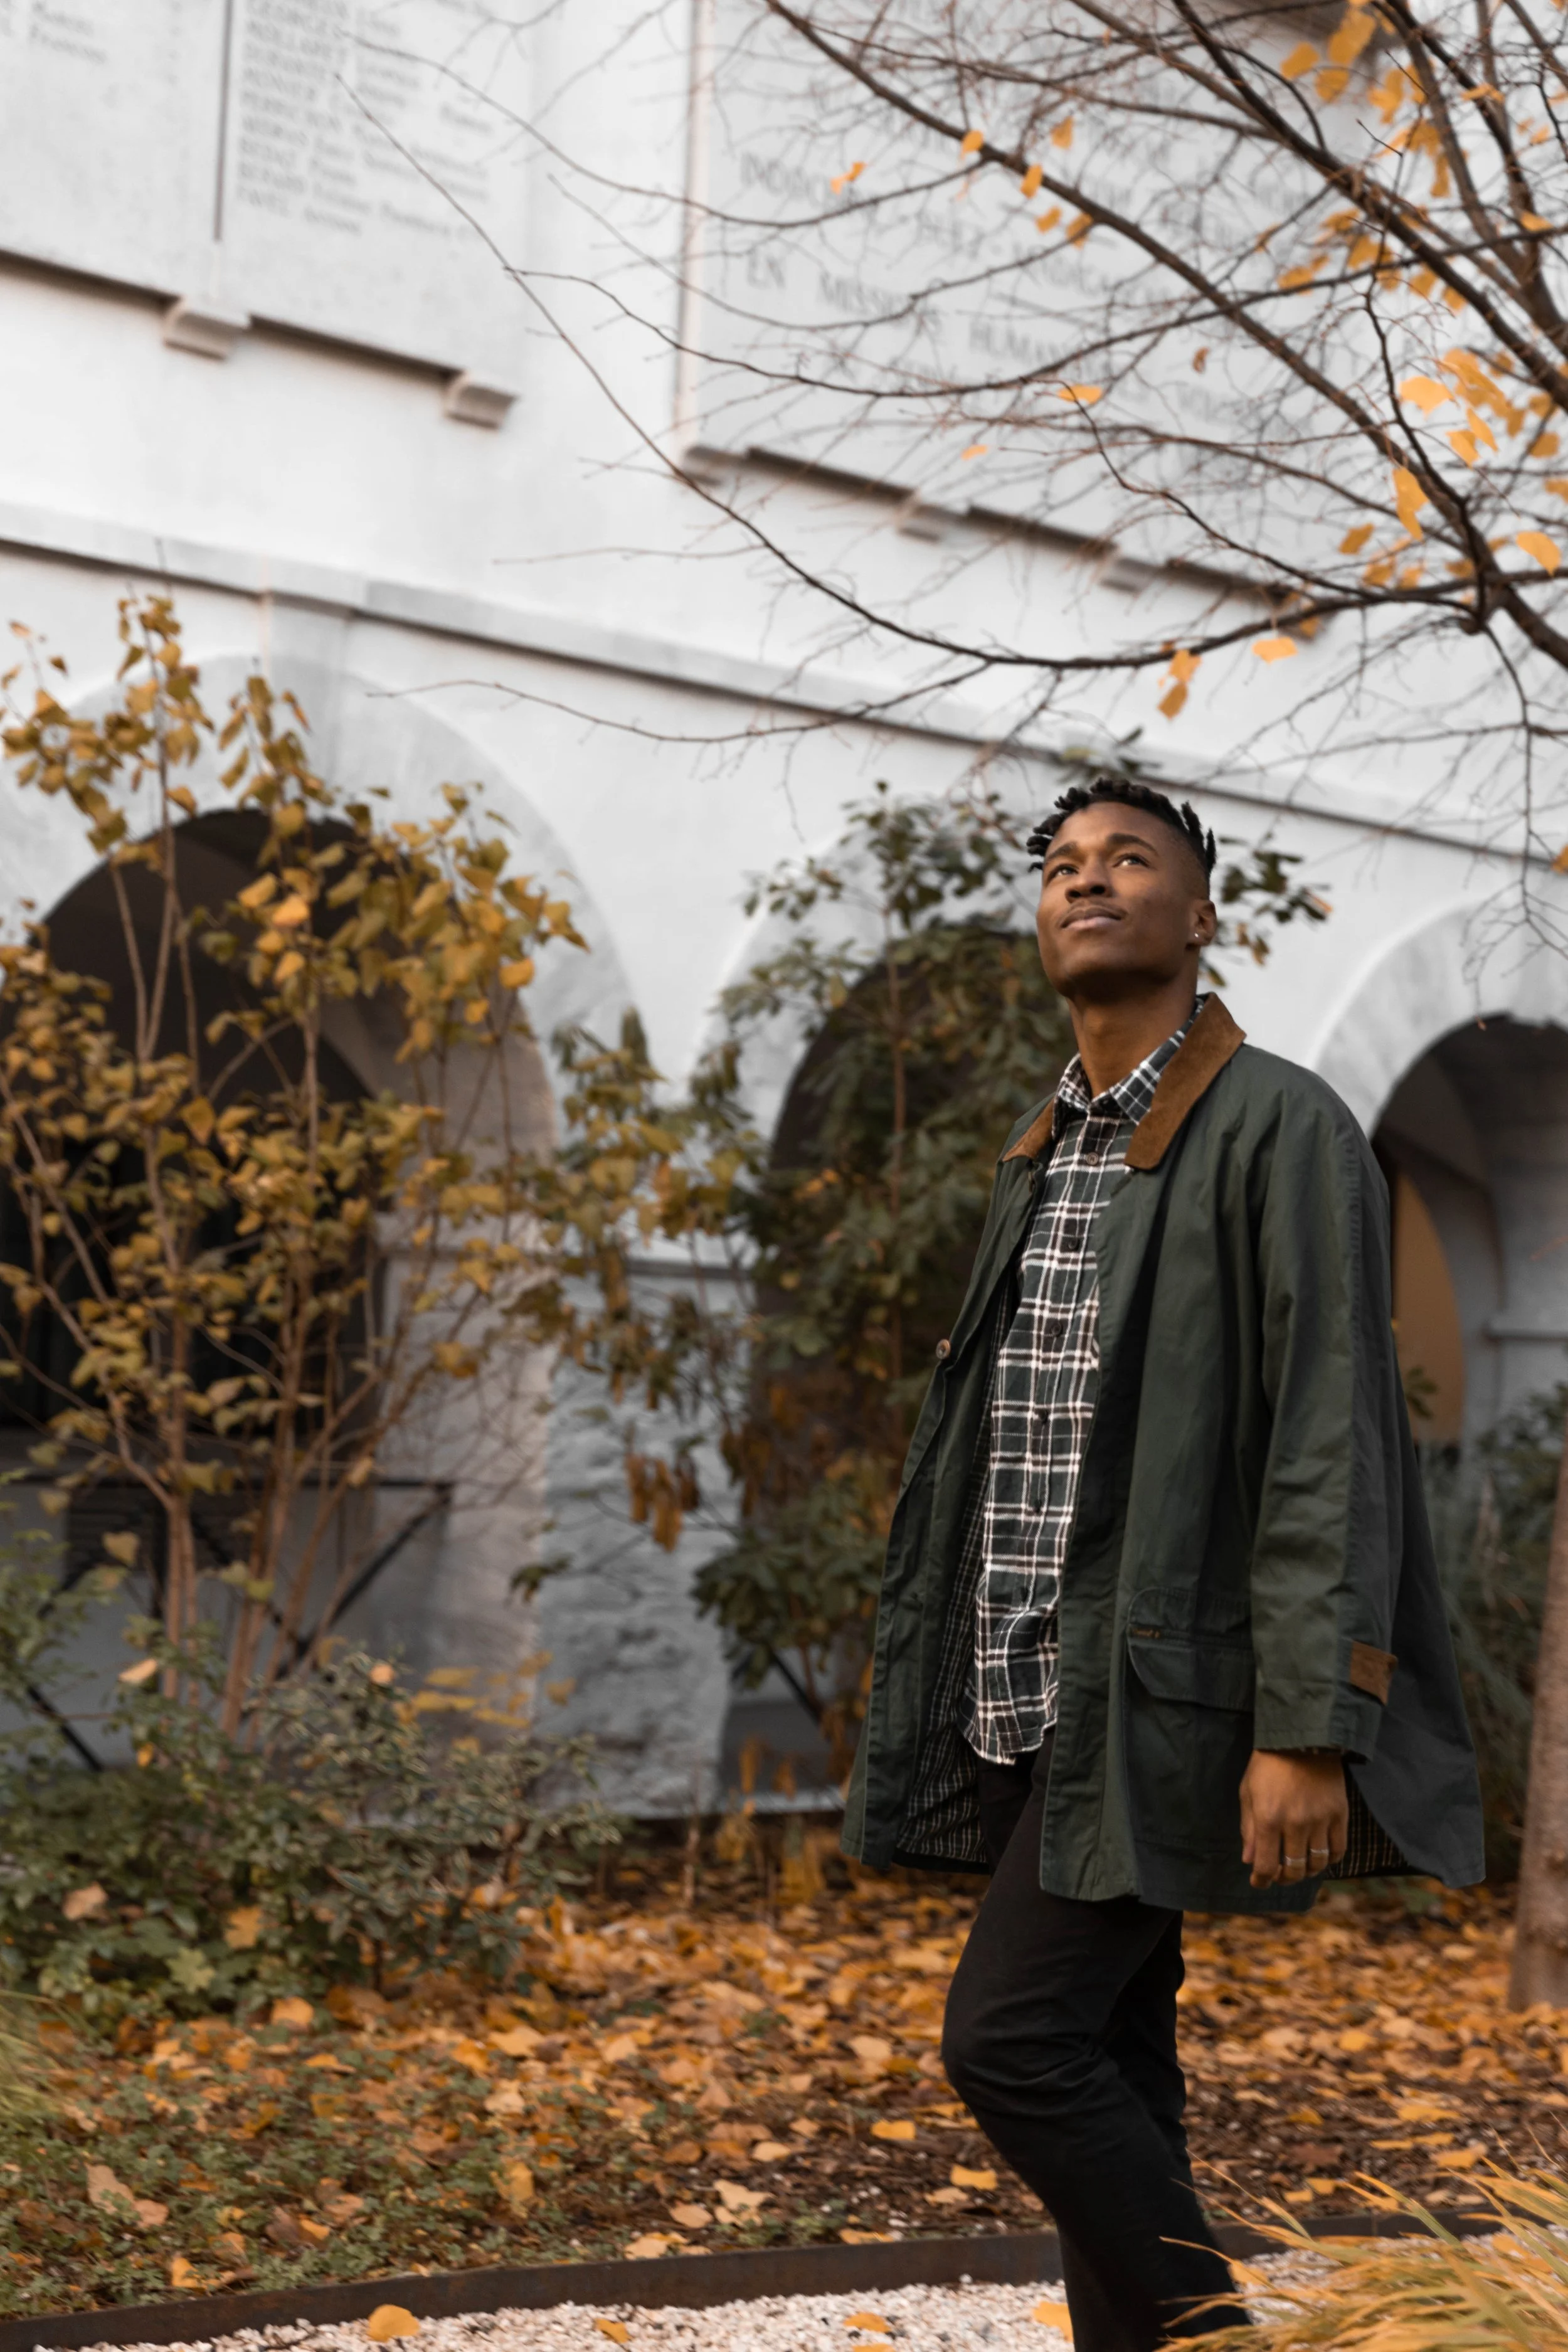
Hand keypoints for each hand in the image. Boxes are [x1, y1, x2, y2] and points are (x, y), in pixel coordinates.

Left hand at [1239, 1750, 1347, 1888]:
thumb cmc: (1268, 1764)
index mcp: (1268, 1818)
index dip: (1262, 1880)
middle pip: (1293, 1870)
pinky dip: (1329, 1859)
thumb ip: (1249, 1829)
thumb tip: (1250, 1860)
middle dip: (1284, 1878)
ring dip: (1306, 1871)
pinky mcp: (1339, 1814)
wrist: (1302, 1737)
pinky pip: (1338, 1850)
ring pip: (1316, 1864)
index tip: (1259, 1882)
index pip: (1266, 1865)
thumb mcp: (1248, 1792)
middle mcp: (1295, 1824)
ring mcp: (1320, 1820)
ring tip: (1300, 1866)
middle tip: (1280, 1875)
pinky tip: (1320, 1855)